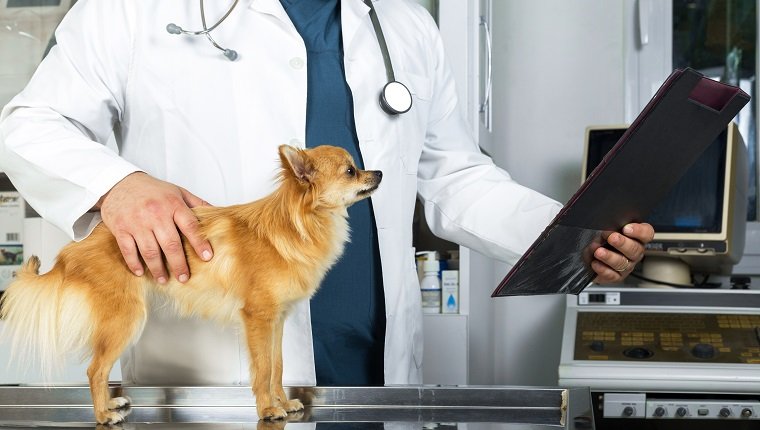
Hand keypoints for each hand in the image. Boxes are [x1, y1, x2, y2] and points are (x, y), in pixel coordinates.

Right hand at [97, 172, 212, 282]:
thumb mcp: (177, 191)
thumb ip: (196, 203)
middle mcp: (155, 213)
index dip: (200, 243)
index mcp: (172, 204)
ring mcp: (137, 222)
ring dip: (157, 268)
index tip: (207, 257)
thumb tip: (217, 213)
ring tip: (164, 279)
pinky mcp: (120, 228)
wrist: (119, 182)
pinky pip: (128, 250)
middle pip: (170, 244)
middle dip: (179, 264)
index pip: (190, 226)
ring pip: (150, 251)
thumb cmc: (152, 190)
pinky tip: (141, 272)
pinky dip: (135, 263)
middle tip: (184, 277)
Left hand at [591, 222, 654, 283]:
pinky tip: (595, 263)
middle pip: (635, 249)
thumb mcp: (605, 229)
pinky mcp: (616, 276)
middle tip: (612, 238)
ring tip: (598, 252)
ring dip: (610, 256)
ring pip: (623, 263)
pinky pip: (612, 275)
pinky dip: (603, 269)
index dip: (639, 231)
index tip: (626, 228)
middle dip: (622, 243)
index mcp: (636, 237)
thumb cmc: (600, 239)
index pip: (646, 233)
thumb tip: (606, 226)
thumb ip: (610, 226)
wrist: (590, 258)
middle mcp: (634, 252)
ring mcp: (627, 265)